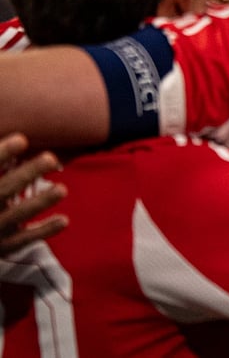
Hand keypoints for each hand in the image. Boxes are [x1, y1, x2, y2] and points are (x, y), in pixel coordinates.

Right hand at [0, 133, 67, 253]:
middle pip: (4, 190)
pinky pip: (24, 239)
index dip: (3, 153)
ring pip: (17, 215)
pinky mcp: (4, 246)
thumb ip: (0, 163)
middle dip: (27, 174)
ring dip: (39, 202)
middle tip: (51, 158)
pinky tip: (64, 220)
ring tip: (62, 190)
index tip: (23, 139)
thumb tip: (22, 138)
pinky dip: (43, 230)